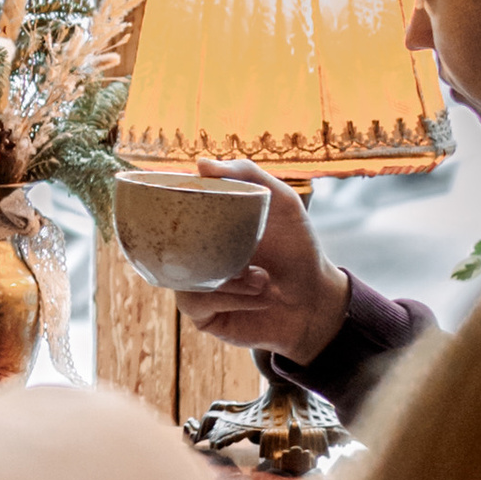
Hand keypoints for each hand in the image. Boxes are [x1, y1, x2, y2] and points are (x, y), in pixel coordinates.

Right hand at [169, 157, 351, 358]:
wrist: (315, 300)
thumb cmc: (298, 248)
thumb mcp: (281, 201)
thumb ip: (248, 174)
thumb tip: (200, 164)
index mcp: (206, 226)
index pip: (171, 211)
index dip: (167, 205)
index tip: (178, 199)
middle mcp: (195, 255)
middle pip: (165, 243)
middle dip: (198, 245)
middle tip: (236, 248)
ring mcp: (196, 286)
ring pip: (184, 276)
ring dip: (229, 278)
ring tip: (262, 278)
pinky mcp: (201, 315)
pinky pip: (197, 302)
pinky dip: (232, 298)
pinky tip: (259, 297)